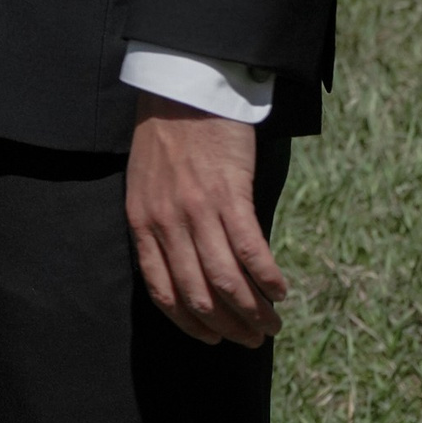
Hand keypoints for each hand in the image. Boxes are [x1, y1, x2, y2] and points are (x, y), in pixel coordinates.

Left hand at [124, 98, 286, 348]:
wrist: (183, 84)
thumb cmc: (166, 131)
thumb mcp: (145, 182)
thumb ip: (158, 223)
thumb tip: (182, 264)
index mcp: (142, 223)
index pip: (163, 293)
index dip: (191, 324)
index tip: (213, 338)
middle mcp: (167, 223)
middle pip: (199, 294)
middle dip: (229, 326)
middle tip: (253, 338)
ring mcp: (198, 209)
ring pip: (227, 280)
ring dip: (253, 310)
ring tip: (272, 322)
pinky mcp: (229, 192)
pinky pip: (250, 249)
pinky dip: (266, 276)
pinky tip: (280, 289)